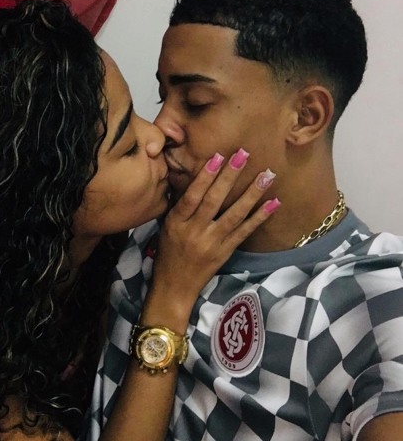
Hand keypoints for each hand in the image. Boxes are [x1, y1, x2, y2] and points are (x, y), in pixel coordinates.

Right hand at [148, 150, 278, 324]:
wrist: (175, 286)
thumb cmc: (168, 253)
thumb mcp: (167, 227)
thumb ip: (181, 206)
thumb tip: (194, 179)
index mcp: (177, 222)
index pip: (192, 195)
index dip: (205, 176)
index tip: (218, 156)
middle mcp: (195, 231)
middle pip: (214, 200)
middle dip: (230, 176)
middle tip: (244, 154)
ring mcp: (212, 243)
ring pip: (234, 215)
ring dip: (252, 193)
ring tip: (267, 175)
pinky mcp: (226, 252)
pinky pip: (245, 232)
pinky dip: (260, 217)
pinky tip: (273, 203)